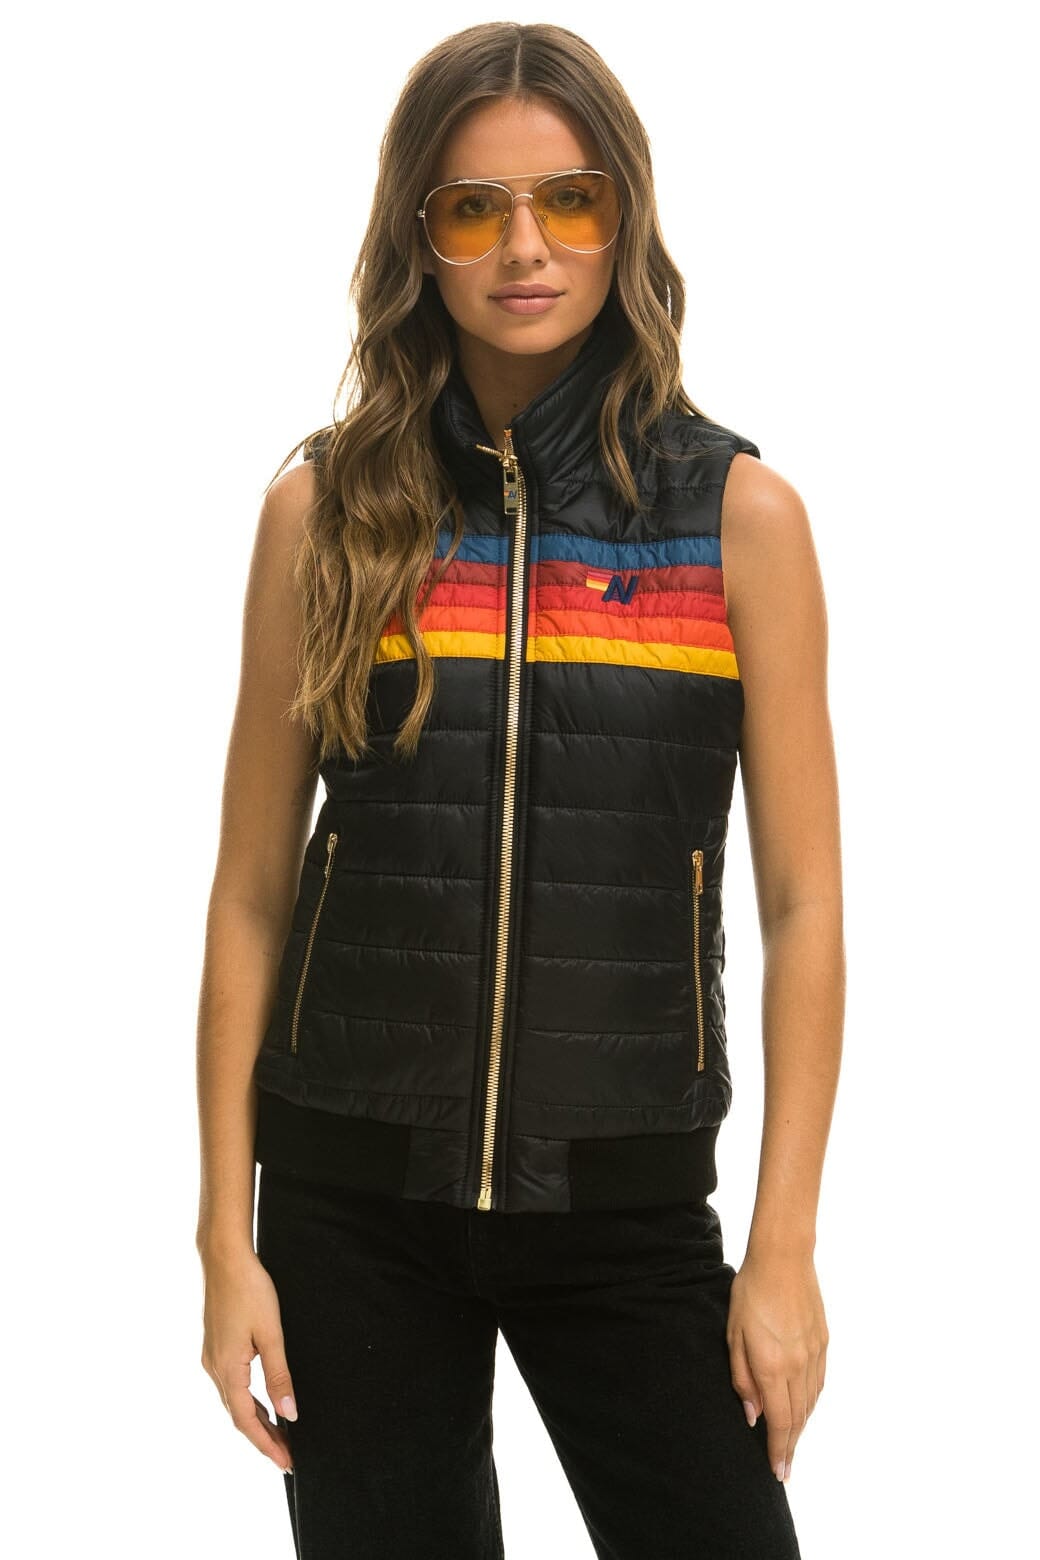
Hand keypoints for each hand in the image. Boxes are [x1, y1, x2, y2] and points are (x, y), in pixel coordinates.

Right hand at [200, 1247, 298, 1473]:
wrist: (224, 1258)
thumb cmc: (249, 1290)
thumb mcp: (271, 1334)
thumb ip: (279, 1376)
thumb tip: (289, 1414)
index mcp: (227, 1369)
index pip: (247, 1421)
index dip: (266, 1444)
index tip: (286, 1462)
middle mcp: (214, 1368)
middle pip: (239, 1416)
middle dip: (263, 1438)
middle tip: (287, 1455)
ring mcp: (212, 1357)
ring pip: (234, 1401)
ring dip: (255, 1420)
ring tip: (279, 1435)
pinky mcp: (215, 1347)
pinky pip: (232, 1385)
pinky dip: (248, 1401)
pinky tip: (262, 1402)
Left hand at [726, 1248, 828, 1482]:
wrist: (783, 1258)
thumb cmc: (750, 1292)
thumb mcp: (733, 1334)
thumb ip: (742, 1378)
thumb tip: (753, 1416)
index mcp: (772, 1366)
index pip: (778, 1421)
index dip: (777, 1449)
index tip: (777, 1471)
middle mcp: (798, 1366)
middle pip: (797, 1418)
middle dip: (790, 1446)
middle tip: (785, 1468)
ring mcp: (814, 1354)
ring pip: (811, 1403)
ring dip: (801, 1427)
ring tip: (791, 1443)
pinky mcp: (823, 1342)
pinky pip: (819, 1383)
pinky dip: (812, 1403)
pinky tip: (805, 1410)